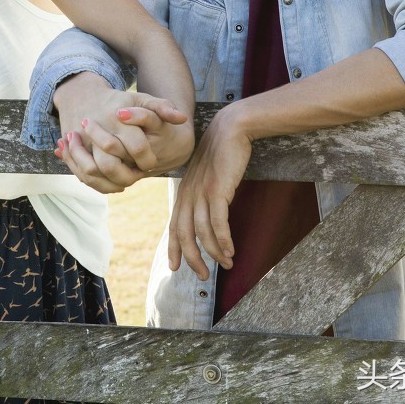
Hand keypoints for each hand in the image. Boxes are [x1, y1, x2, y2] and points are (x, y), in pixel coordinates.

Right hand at [54, 83, 189, 192]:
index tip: (152, 163)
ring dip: (111, 181)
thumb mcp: (140, 98)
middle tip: (139, 174)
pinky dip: (98, 182)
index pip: (137, 147)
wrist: (81, 95)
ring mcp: (82, 142)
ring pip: (94, 172)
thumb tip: (182, 118)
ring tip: (127, 179)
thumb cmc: (118, 100)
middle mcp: (97, 131)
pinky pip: (83, 174)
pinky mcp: (72, 150)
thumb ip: (162, 107)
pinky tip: (113, 180)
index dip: (147, 159)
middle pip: (111, 165)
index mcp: (118, 119)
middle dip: (129, 175)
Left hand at [168, 105, 251, 278]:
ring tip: (225, 265)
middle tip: (203, 276)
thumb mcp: (207, 174)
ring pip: (202, 231)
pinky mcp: (218, 189)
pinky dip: (223, 239)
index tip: (175, 267)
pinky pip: (218, 222)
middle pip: (184, 233)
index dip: (174, 248)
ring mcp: (202, 192)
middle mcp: (189, 194)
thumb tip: (209, 212)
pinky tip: (230, 251)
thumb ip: (204, 192)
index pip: (174, 225)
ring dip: (213, 252)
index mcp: (184, 191)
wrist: (230, 128)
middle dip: (192, 258)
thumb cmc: (222, 151)